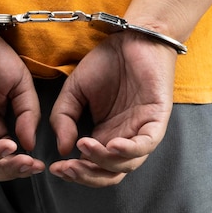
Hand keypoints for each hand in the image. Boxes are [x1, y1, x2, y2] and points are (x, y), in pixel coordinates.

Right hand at [49, 31, 176, 186]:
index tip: (55, 168)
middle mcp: (124, 138)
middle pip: (110, 174)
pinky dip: (129, 150)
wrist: (131, 37)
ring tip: (84, 147)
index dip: (75, 172)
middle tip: (68, 168)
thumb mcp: (73, 91)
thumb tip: (61, 148)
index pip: (93, 167)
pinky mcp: (156, 118)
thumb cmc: (106, 63)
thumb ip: (62, 118)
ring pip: (128, 164)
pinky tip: (111, 144)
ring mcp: (141, 130)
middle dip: (87, 175)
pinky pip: (146, 144)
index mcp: (105, 135)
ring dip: (104, 161)